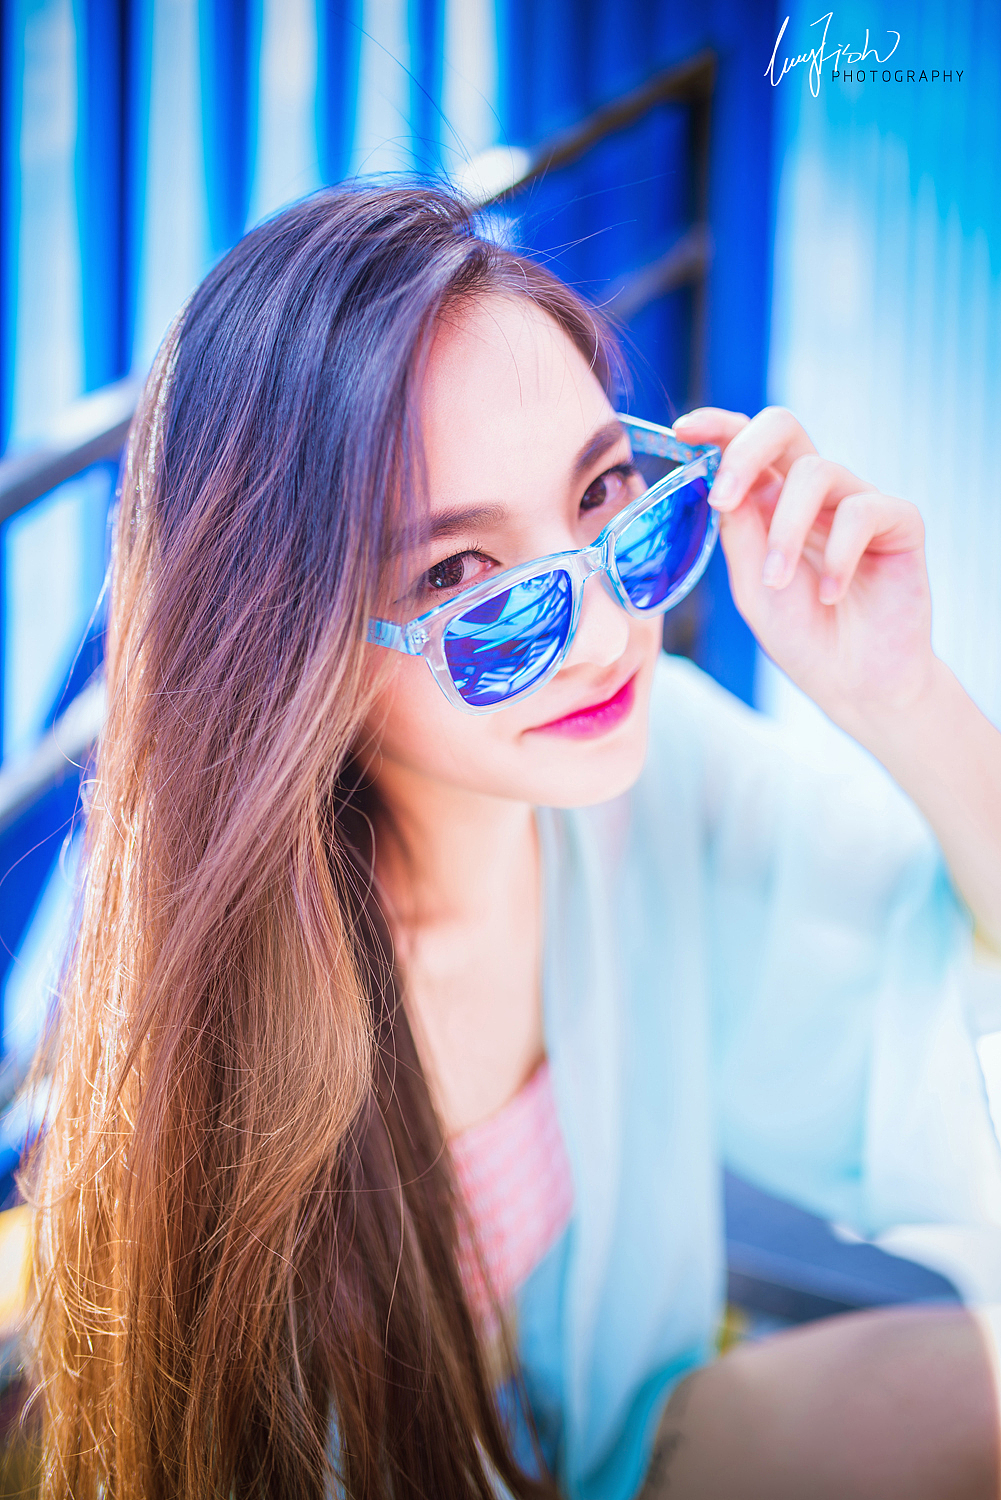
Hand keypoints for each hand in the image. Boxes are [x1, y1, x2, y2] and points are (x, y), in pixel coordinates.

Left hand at [673, 405, 933, 737]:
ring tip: (777, 582)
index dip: (716, 426)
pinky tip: (833, 595)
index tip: (684, 430)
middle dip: (745, 452)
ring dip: (786, 530)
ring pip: (816, 471)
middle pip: (783, 426)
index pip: (745, 443)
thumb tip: (718, 484)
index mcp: (772, 502)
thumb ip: (738, 533)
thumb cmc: (802, 636)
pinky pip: (863, 510)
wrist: (854, 684)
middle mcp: (814, 494)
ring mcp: (857, 503)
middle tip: (723, 499)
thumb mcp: (751, 586)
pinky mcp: (900, 522)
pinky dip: (839, 555)